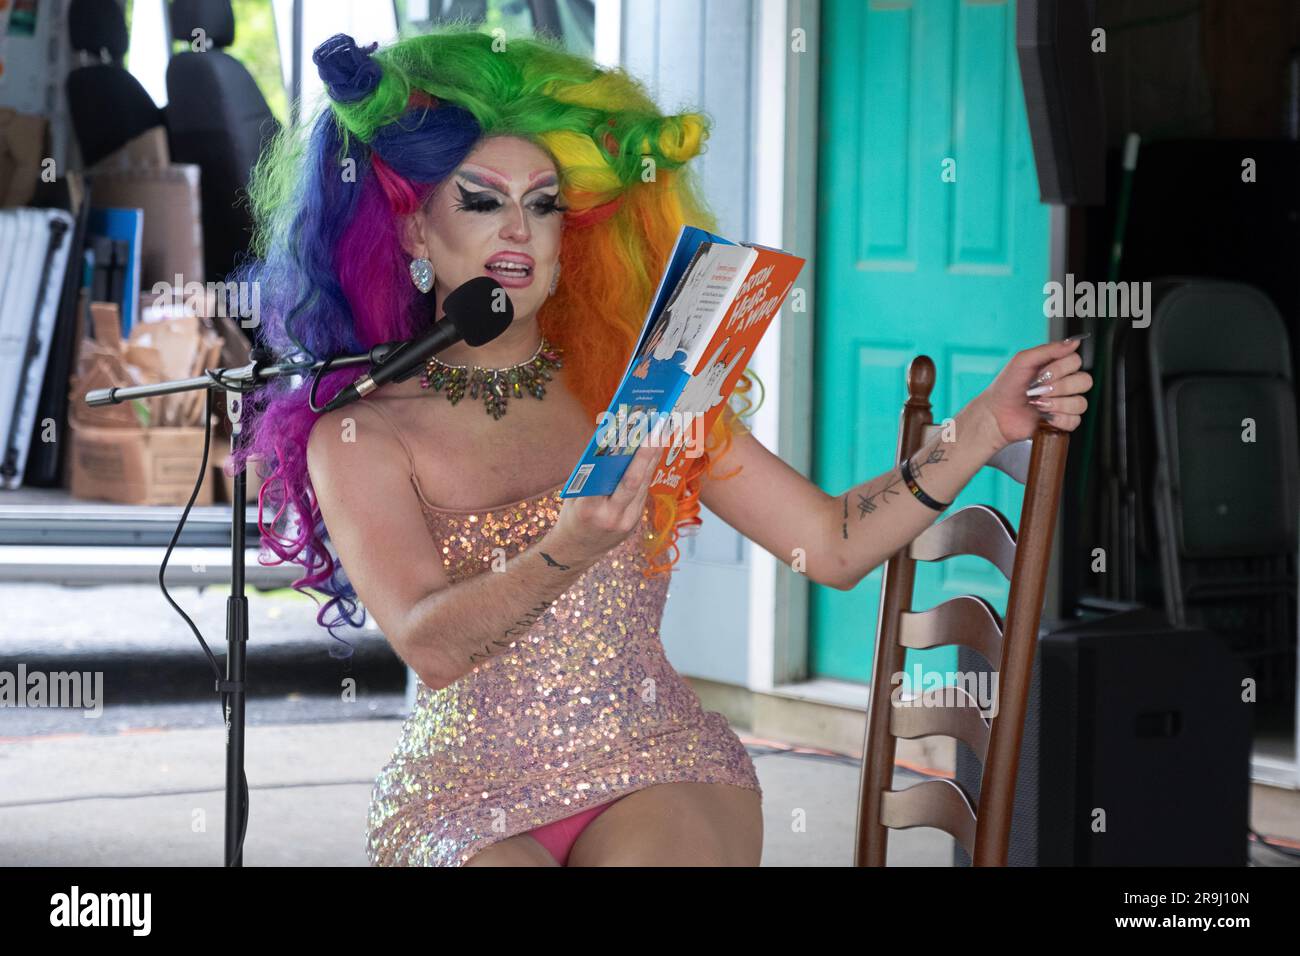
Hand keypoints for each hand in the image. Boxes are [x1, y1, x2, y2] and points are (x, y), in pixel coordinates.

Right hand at [545, 440, 660, 565]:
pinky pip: (643, 492)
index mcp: (589, 510)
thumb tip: (611, 442)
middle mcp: (611, 517)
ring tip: (658, 433)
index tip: (632, 434)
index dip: (622, 458)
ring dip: (652, 458)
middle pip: (633, 481)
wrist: (577, 551)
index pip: (609, 480)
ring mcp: (627, 522)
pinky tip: (653, 452)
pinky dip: (647, 471)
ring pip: (643, 484)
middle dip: (646, 453)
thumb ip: (590, 475)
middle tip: (656, 428)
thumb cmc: (573, 516)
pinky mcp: (635, 522)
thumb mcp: (574, 496)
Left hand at [968, 336, 1093, 449]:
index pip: (1076, 361)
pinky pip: (1075, 421)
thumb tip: (1074, 342)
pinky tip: (1044, 416)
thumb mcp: (1023, 361)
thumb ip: (1049, 349)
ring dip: (1057, 404)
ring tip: (1038, 404)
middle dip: (1058, 387)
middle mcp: (1064, 383)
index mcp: (1057, 366)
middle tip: (1038, 390)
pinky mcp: (1063, 421)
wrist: (996, 413)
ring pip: (1081, 403)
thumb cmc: (1006, 386)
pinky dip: (1058, 419)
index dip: (1060, 368)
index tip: (1040, 374)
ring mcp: (1065, 403)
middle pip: (1085, 381)